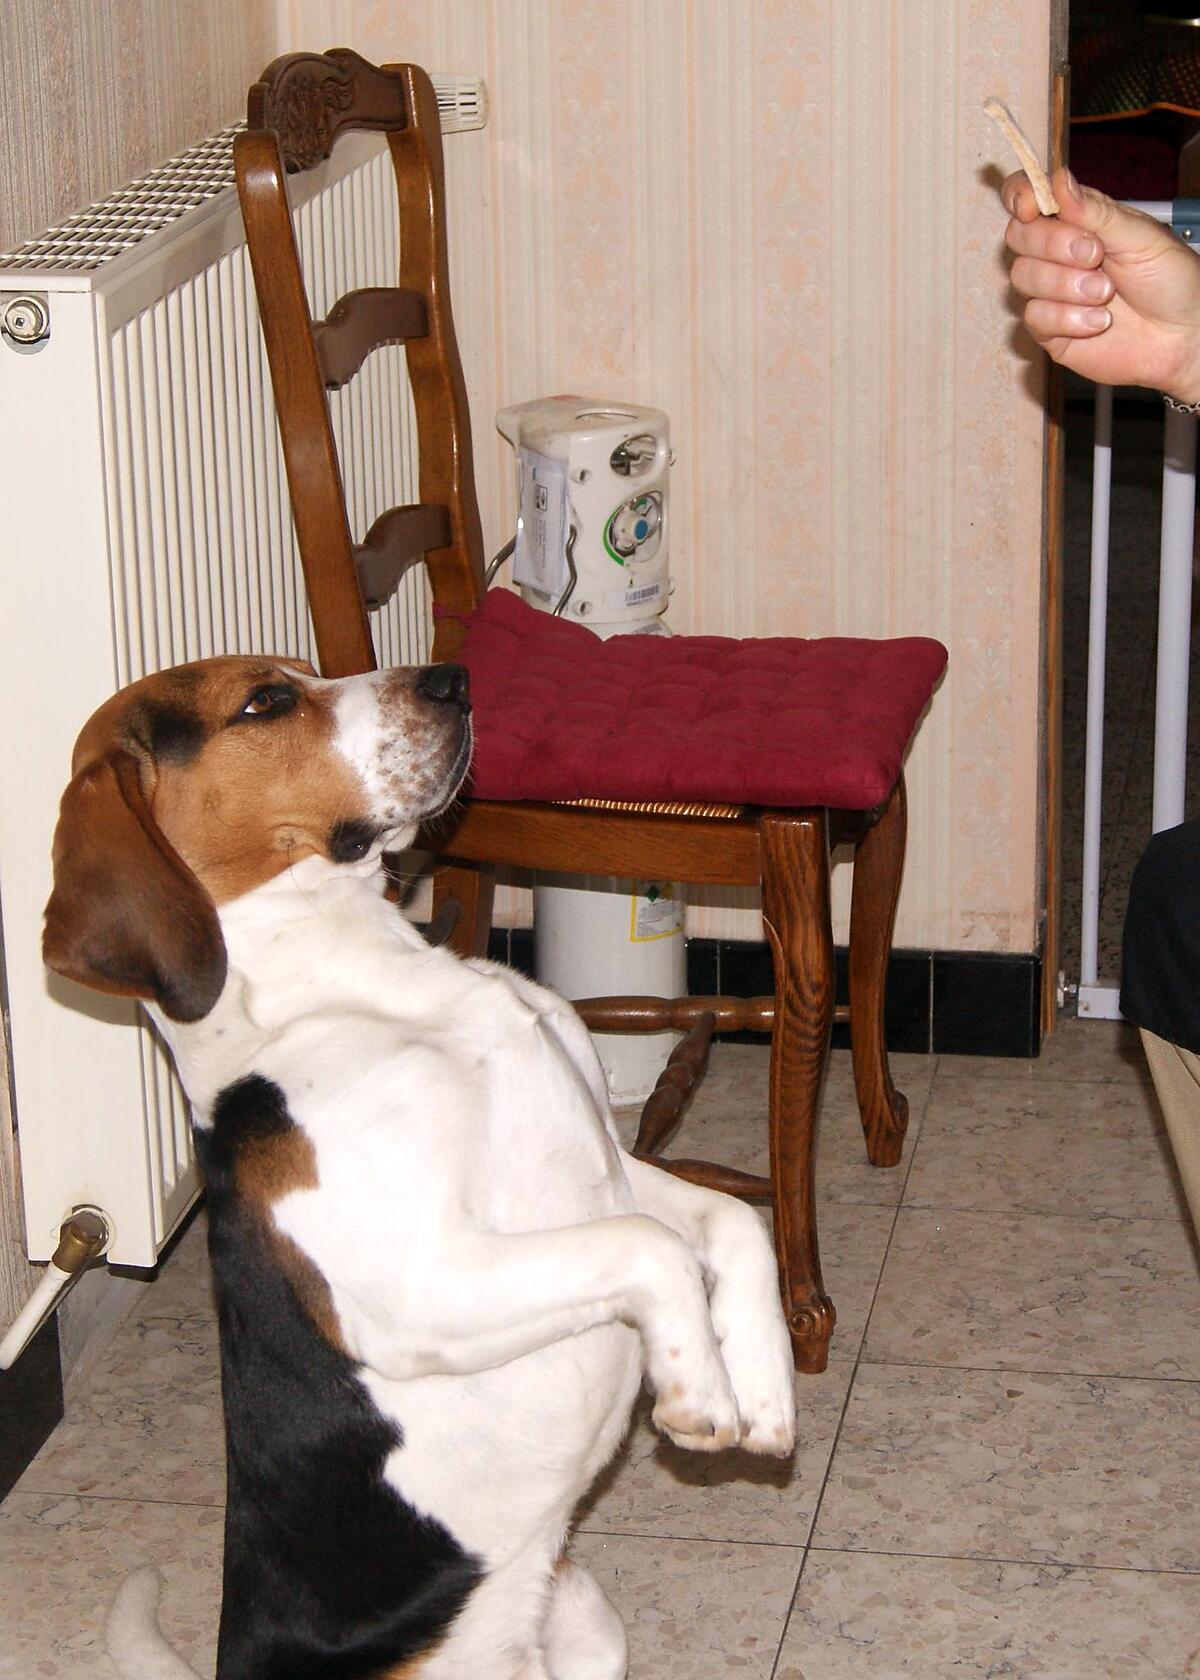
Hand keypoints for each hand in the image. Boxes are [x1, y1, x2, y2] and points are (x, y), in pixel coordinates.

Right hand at [1004, 165, 1199, 401]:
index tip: (1032, 208)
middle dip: (1054, 244)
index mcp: (1079, 219)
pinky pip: (1035, 317)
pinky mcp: (1049, 329)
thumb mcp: (1141, 236)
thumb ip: (1097, 212)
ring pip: (1024, 277)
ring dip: (1068, 285)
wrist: (1182, 336)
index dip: (1020, 196)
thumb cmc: (1171, 281)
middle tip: (1096, 255)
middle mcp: (1057, 253)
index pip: (1029, 196)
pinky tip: (1100, 321)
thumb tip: (1060, 181)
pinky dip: (1070, 318)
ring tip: (1106, 294)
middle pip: (1018, 236)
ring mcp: (1050, 291)